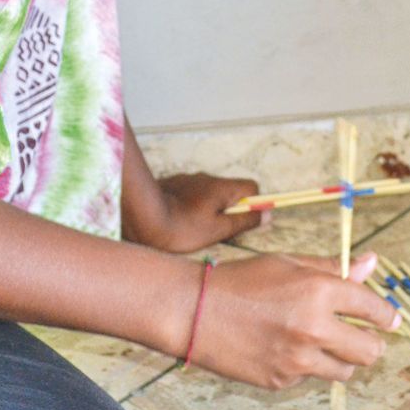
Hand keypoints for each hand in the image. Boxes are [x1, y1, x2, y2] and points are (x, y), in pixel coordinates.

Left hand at [129, 173, 262, 253]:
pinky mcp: (172, 184)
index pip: (252, 188)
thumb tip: (267, 215)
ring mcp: (188, 179)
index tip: (242, 222)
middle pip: (230, 192)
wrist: (141, 218)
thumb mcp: (218, 230)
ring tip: (193, 229)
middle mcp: (207, 178)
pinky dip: (190, 207)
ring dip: (208, 209)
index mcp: (222, 187)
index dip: (252, 205)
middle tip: (217, 231)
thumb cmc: (183, 228)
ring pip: (208, 194)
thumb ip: (245, 221)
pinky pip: (190, 195)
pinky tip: (177, 221)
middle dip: (228, 210)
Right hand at [192, 251, 400, 388]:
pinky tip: (284, 348)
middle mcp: (314, 328)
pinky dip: (306, 366)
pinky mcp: (280, 381)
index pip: (373, 309)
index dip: (387, 315)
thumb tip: (372, 263)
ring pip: (345, 371)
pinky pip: (309, 378)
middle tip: (364, 338)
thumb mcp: (289, 264)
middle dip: (372, 344)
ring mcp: (297, 360)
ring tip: (321, 342)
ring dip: (342, 359)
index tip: (391, 320)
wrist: (194, 311)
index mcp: (319, 291)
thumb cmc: (242, 280)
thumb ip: (333, 269)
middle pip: (370, 350)